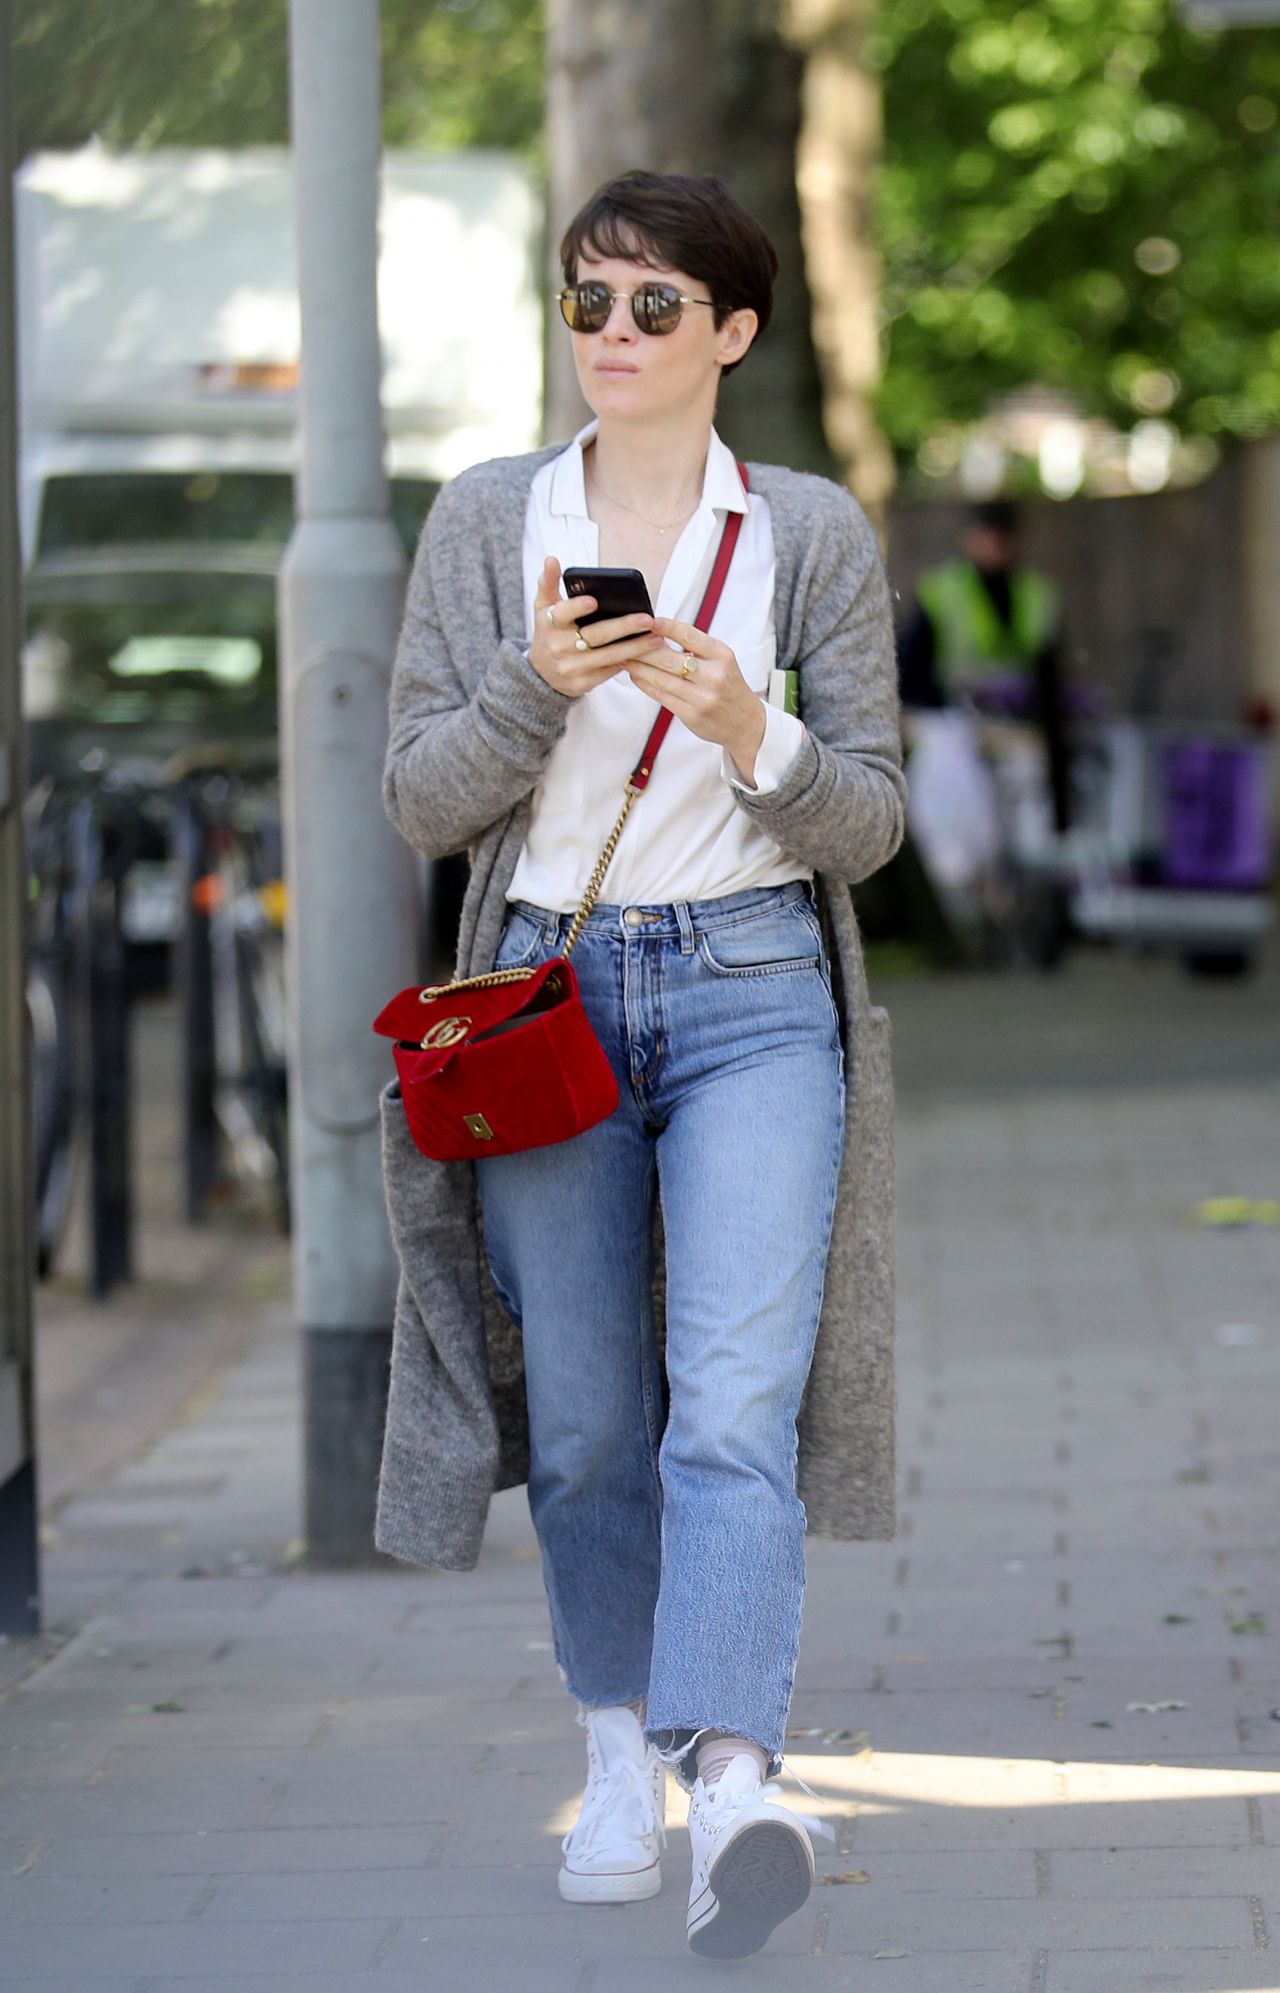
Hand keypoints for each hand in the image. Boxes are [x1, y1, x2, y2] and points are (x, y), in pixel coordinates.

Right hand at [529, 556, 655, 699]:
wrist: (541, 674)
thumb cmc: (549, 634)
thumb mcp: (543, 608)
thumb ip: (548, 583)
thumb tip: (551, 559)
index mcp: (549, 624)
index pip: (561, 614)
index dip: (577, 607)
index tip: (594, 601)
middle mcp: (558, 647)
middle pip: (595, 635)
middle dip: (623, 627)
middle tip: (647, 619)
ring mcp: (570, 667)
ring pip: (608, 656)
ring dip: (635, 647)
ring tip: (656, 637)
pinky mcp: (582, 684)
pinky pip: (610, 672)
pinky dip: (629, 662)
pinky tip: (646, 654)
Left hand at [624, 617, 767, 787]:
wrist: (745, 723)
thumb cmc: (728, 686)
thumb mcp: (721, 661)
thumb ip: (696, 648)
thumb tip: (658, 633)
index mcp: (722, 656)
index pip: (689, 635)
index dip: (666, 627)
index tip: (648, 620)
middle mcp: (713, 676)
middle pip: (669, 658)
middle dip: (643, 649)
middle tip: (625, 640)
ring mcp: (702, 697)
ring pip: (661, 678)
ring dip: (638, 667)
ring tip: (624, 657)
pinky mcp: (691, 715)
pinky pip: (661, 696)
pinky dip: (645, 684)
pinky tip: (635, 675)